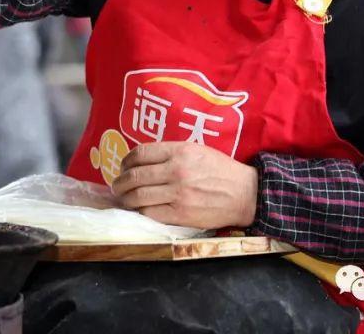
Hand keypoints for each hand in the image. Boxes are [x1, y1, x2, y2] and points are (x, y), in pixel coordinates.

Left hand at [111, 141, 258, 229]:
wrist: (246, 193)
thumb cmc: (221, 170)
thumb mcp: (197, 150)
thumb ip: (171, 152)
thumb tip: (143, 160)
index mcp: (179, 151)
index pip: (140, 153)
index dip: (126, 161)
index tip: (123, 166)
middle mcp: (176, 171)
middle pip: (135, 176)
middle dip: (120, 182)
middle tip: (117, 185)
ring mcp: (178, 194)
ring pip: (138, 196)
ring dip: (125, 199)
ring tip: (124, 199)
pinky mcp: (181, 214)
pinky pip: (151, 213)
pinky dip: (140, 212)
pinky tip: (139, 210)